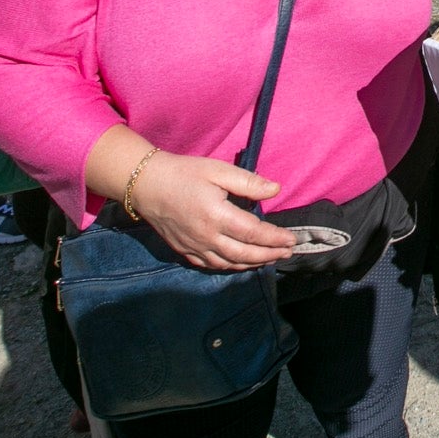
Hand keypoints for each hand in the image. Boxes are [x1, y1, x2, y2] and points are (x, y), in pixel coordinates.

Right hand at [130, 152, 294, 270]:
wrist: (147, 185)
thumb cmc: (184, 173)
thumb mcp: (218, 170)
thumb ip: (248, 182)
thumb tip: (276, 189)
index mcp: (217, 216)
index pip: (254, 234)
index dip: (275, 239)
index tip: (291, 239)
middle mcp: (206, 237)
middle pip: (244, 254)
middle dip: (269, 255)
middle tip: (287, 253)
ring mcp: (194, 247)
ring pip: (229, 264)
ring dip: (253, 264)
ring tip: (270, 259)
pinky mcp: (184, 251)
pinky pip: (212, 265)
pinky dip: (231, 267)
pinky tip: (241, 263)